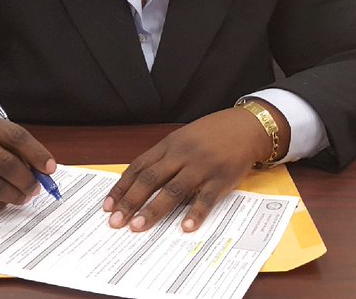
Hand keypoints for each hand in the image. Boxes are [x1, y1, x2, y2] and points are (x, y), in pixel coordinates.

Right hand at [0, 111, 57, 209]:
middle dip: (27, 180)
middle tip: (36, 188)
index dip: (37, 154)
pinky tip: (3, 201)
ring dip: (15, 195)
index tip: (50, 168)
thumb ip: (8, 143)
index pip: (15, 137)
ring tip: (24, 196)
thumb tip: (38, 169)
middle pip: (7, 165)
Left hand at [102, 105, 286, 232]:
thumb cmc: (212, 134)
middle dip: (131, 201)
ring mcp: (201, 167)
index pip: (139, 167)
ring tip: (139, 226)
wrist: (247, 127)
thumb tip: (140, 184)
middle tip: (116, 222)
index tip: (108, 206)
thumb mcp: (183, 138)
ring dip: (154, 209)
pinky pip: (205, 199)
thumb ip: (164, 158)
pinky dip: (195, 214)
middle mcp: (182, 155)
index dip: (122, 187)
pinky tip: (185, 228)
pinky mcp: (221, 179)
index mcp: (170, 145)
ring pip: (173, 190)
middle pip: (151, 179)